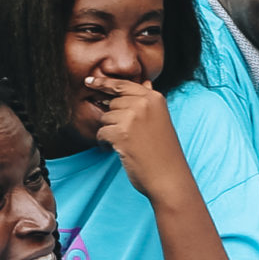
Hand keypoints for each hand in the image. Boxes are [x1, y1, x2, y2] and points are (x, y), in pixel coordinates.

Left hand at [87, 75, 193, 202]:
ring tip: (126, 145)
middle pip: (112, 103)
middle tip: (128, 135)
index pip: (123, 84)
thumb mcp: (161, 119)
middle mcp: (143, 103)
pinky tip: (118, 151)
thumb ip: (149, 102)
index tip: (89, 82)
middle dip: (114, 119)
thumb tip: (145, 82)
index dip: (104, 83)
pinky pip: (101, 133)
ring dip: (110, 132)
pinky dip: (104, 144)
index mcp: (154, 98)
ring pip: (105, 118)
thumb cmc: (164, 152)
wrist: (169, 177)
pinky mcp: (121, 133)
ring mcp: (132, 117)